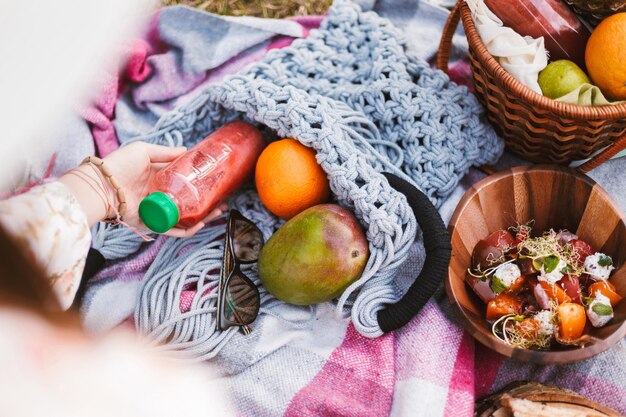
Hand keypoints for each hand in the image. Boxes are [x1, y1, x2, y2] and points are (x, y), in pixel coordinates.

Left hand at [60, 142, 226, 237]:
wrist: (101, 185)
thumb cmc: (119, 165)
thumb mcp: (143, 151)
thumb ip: (165, 152)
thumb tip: (186, 150)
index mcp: (157, 178)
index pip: (184, 182)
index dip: (200, 184)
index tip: (215, 184)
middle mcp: (159, 195)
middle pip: (188, 202)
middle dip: (206, 204)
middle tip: (222, 203)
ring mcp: (156, 210)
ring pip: (184, 217)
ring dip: (202, 217)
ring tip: (216, 213)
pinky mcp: (151, 223)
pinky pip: (172, 229)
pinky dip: (186, 230)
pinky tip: (199, 224)